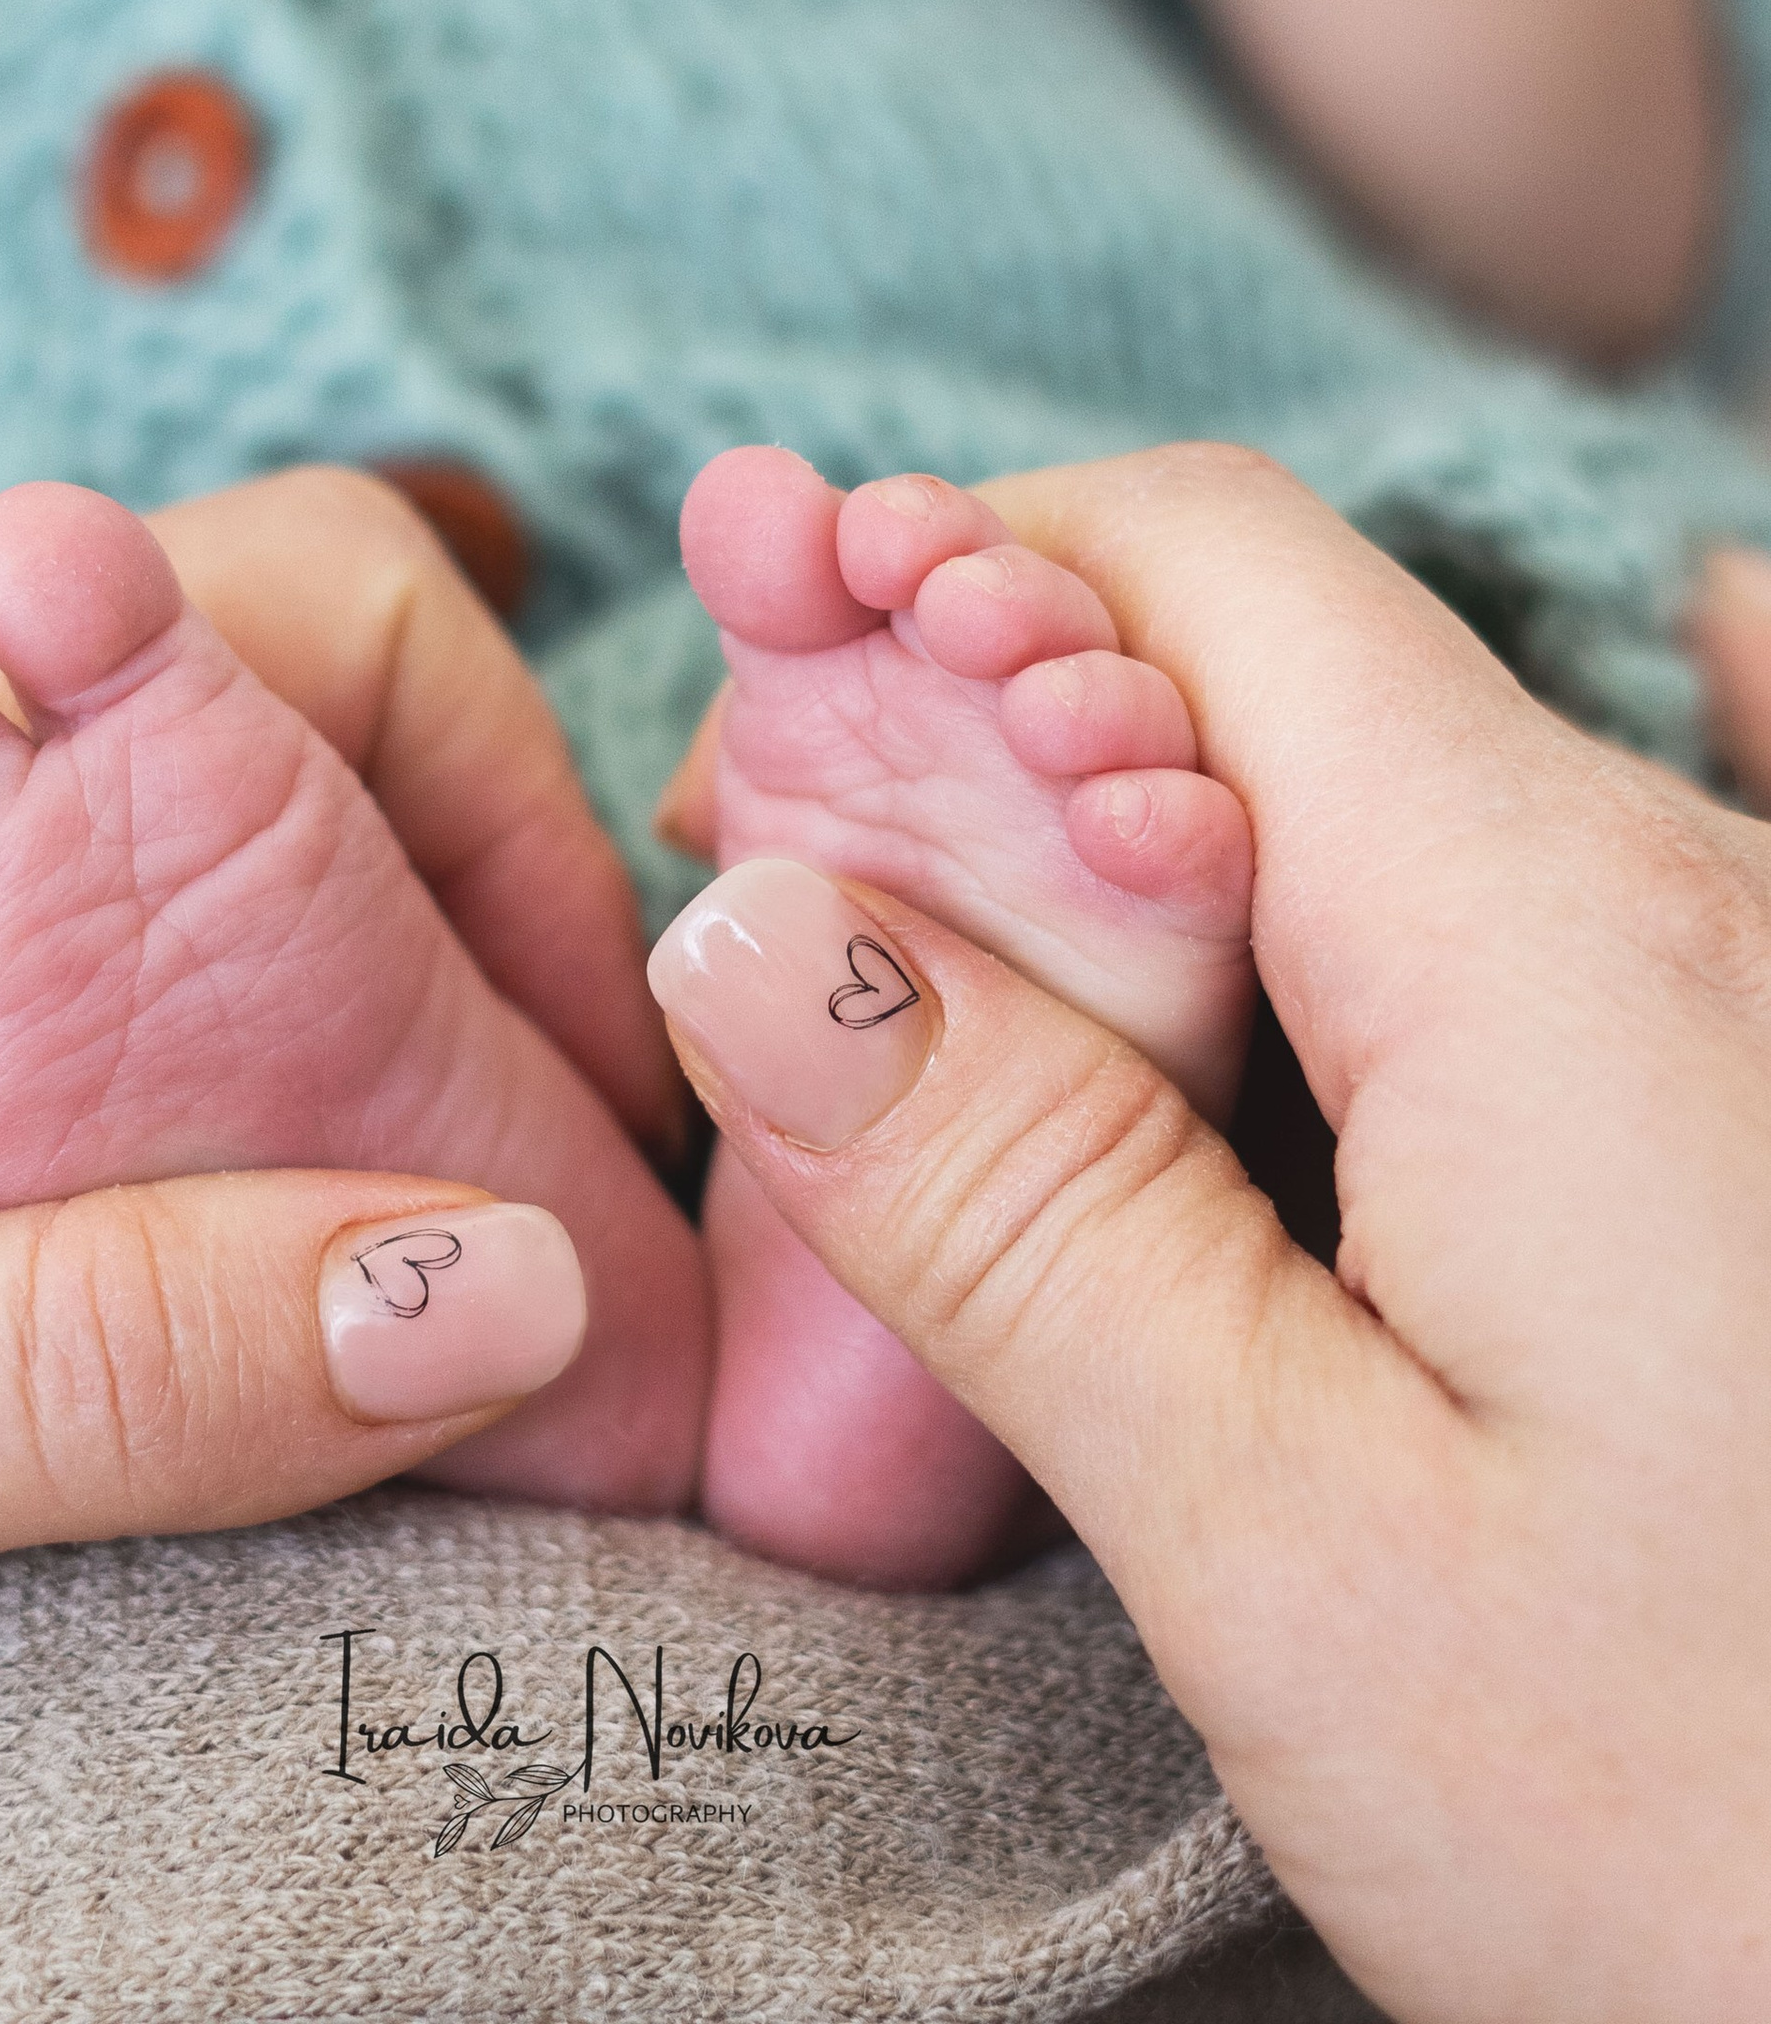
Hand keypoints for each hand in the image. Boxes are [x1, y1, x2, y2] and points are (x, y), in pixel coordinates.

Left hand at [0, 530, 598, 1819]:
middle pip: (251, 670)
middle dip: (417, 921)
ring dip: (244, 950)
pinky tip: (2, 1168)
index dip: (521, 872)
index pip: (333, 655)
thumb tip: (506, 1276)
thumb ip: (89, 1367)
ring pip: (105, 739)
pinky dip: (73, 950)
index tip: (573, 1169)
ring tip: (243, 1238)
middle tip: (444, 1239)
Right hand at [647, 443, 1770, 2023]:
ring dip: (1138, 865)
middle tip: (800, 927)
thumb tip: (753, 926)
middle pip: (1275, 667)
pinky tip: (1278, 971)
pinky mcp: (1766, 1114)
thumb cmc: (1743, 1862)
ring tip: (952, 1037)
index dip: (938, 587)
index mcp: (1549, 926)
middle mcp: (1687, 888)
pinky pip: (1524, 917)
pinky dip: (1321, 929)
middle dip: (1002, 740)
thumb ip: (1009, 1208)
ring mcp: (1758, 991)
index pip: (1190, 560)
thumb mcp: (1302, 1554)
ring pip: (1380, 800)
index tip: (761, 763)